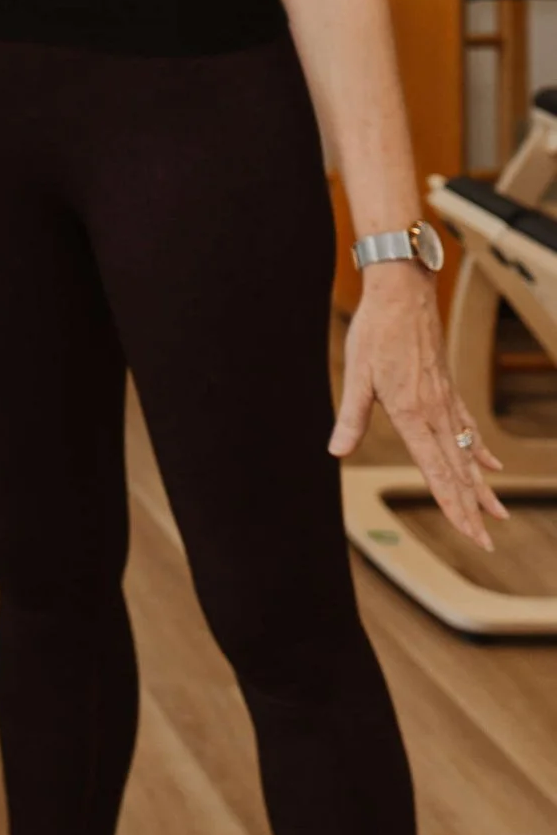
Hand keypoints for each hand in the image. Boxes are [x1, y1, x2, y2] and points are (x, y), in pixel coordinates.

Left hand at [330, 266, 506, 551]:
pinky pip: (468, 427)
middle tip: (486, 542)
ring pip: (467, 453)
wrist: (402, 292)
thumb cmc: (375, 331)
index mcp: (412, 415)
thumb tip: (336, 452)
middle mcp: (435, 413)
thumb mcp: (356, 375)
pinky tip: (490, 466)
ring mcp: (446, 401)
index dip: (452, 505)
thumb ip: (351, 417)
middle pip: (457, 470)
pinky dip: (479, 451)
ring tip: (497, 514)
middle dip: (471, 509)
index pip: (436, 471)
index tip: (468, 532)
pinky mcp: (447, 389)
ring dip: (481, 486)